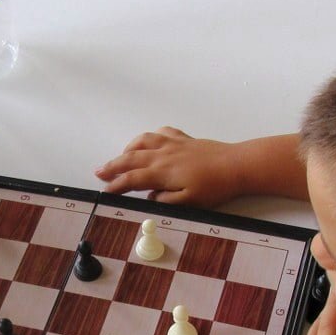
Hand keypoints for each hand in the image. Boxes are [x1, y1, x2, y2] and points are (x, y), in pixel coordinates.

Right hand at [95, 127, 243, 205]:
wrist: (236, 165)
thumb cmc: (215, 186)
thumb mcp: (189, 202)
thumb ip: (166, 201)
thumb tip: (150, 198)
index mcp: (162, 172)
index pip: (132, 179)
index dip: (116, 185)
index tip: (106, 192)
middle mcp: (163, 155)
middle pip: (130, 158)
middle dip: (113, 165)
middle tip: (99, 172)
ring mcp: (173, 144)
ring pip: (143, 141)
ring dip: (128, 149)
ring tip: (120, 156)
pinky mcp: (184, 139)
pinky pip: (161, 132)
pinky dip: (150, 136)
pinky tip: (149, 140)